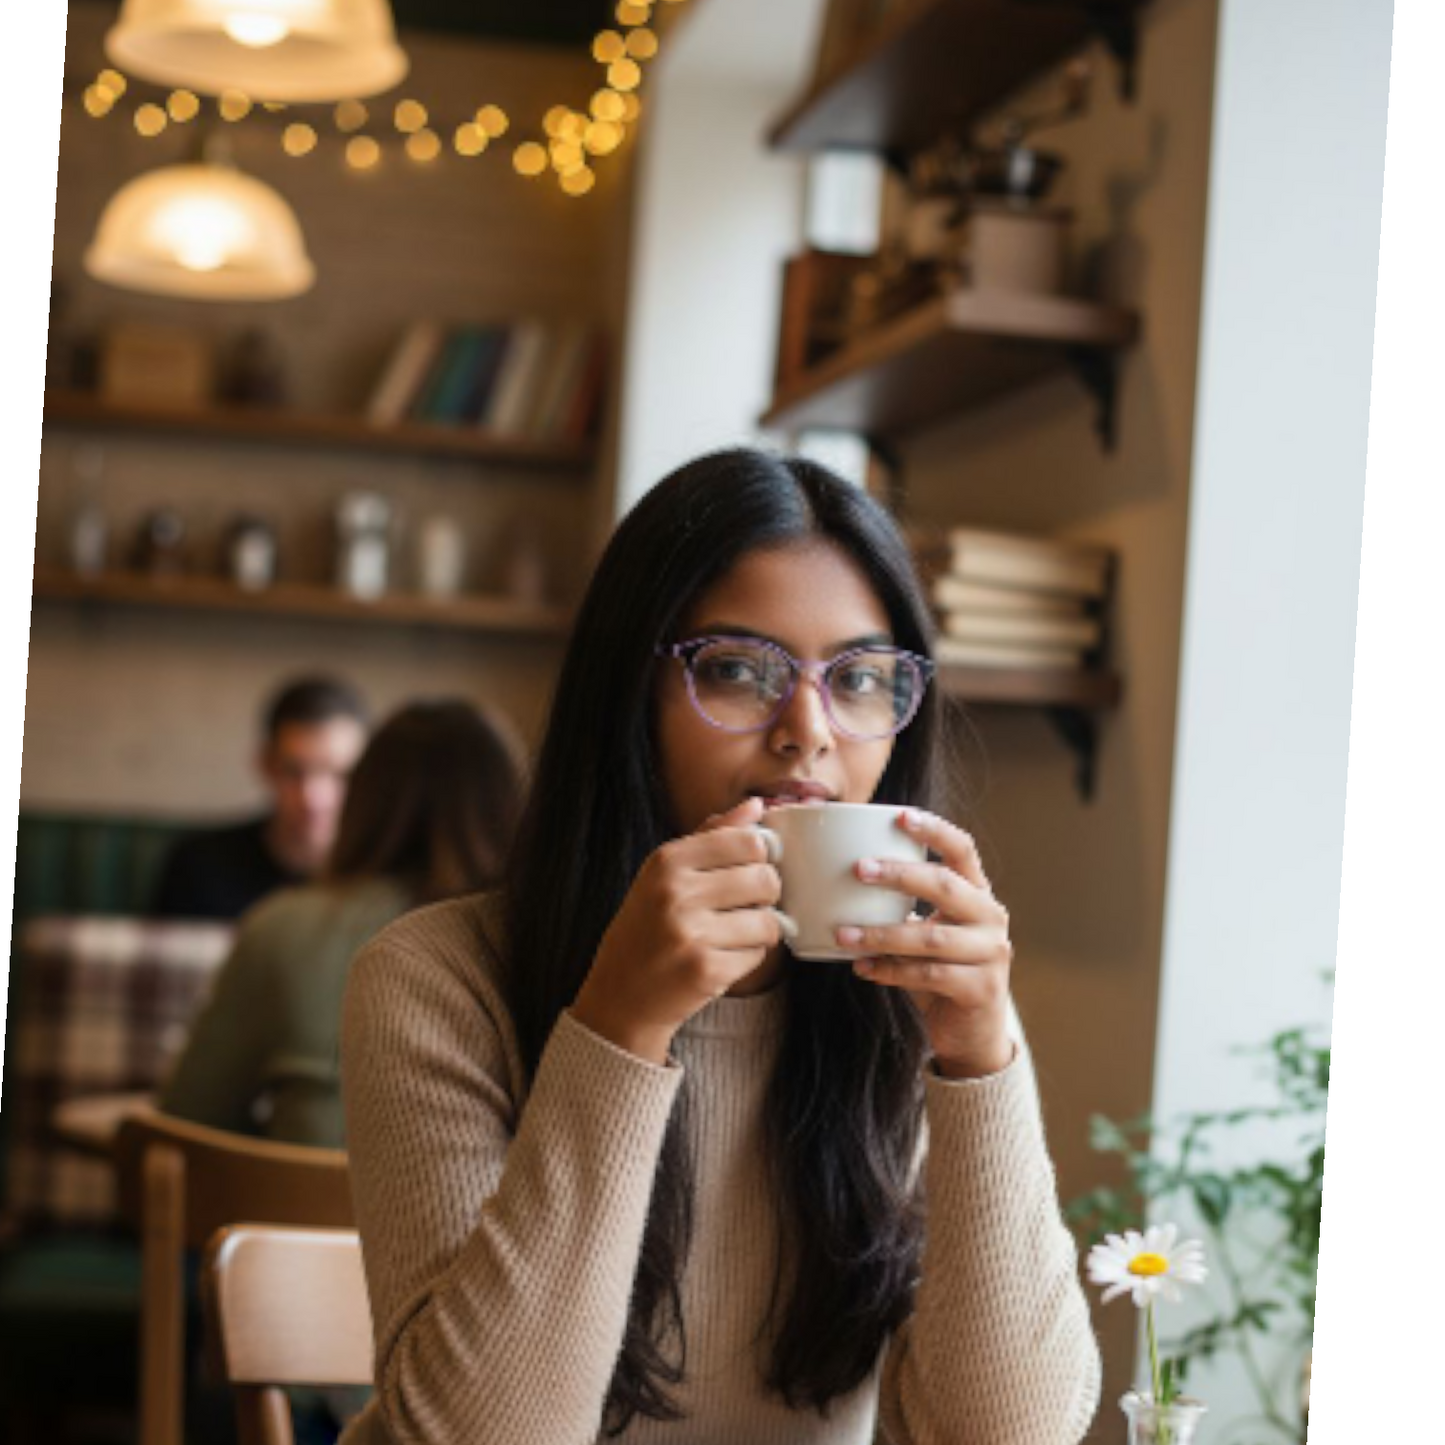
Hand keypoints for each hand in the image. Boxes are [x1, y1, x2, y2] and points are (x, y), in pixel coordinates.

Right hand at [572, 796, 782, 1064]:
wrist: (620, 998)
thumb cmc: (646, 929)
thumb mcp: (664, 875)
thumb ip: (711, 837)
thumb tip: (755, 805)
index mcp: (666, 861)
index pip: (748, 841)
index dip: (761, 857)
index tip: (751, 869)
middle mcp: (676, 893)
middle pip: (765, 878)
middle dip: (765, 895)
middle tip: (746, 905)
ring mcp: (690, 934)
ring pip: (768, 920)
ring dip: (761, 930)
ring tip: (734, 933)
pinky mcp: (706, 971)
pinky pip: (758, 955)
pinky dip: (749, 957)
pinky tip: (723, 957)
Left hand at [836, 810, 1014, 1079]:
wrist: (971, 1032)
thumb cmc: (939, 971)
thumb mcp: (926, 932)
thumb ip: (902, 908)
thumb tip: (838, 880)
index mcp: (978, 894)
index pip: (962, 850)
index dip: (933, 830)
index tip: (898, 816)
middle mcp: (991, 918)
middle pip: (946, 885)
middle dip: (899, 875)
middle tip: (857, 870)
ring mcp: (991, 954)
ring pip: (931, 937)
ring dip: (882, 934)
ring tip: (842, 934)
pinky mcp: (981, 988)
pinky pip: (928, 975)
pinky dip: (890, 971)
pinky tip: (862, 968)